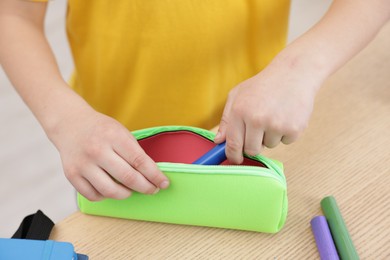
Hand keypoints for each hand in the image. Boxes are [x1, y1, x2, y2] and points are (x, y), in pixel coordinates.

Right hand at [49, 109, 168, 200]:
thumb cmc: (101, 129)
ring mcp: (83, 164)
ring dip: (127, 194)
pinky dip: (106, 196)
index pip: (140, 161)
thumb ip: (134, 152)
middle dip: (145, 187)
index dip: (155, 175)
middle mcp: (97, 150)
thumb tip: (151, 175)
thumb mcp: (121, 131)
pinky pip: (93, 195)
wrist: (70, 123)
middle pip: (128, 177)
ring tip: (131, 190)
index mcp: (113, 136)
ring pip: (110, 191)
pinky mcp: (72, 175)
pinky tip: (111, 190)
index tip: (163, 183)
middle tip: (152, 190)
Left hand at [214, 56, 321, 163]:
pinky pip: (285, 142)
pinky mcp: (294, 128)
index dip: (233, 155)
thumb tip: (218, 141)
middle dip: (253, 144)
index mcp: (240, 111)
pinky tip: (286, 115)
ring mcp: (276, 124)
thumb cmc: (263, 85)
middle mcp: (257, 119)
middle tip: (258, 129)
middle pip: (251, 150)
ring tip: (274, 115)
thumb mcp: (238, 95)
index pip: (233, 144)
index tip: (235, 158)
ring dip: (270, 136)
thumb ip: (227, 119)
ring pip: (269, 146)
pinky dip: (285, 133)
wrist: (294, 73)